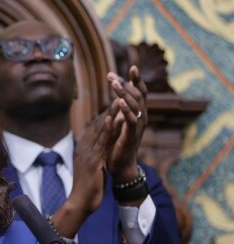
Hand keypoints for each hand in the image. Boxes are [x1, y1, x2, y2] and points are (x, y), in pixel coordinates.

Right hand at [69, 104, 116, 215]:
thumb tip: (101, 152)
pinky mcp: (93, 160)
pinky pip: (102, 142)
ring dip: (110, 113)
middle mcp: (84, 148)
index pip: (95, 128)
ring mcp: (87, 153)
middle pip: (97, 124)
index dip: (106, 114)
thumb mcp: (92, 168)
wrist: (80, 203)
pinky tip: (114, 118)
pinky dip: (108, 128)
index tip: (115, 101)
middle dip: (108, 108)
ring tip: (119, 98)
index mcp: (84, 149)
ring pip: (100, 129)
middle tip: (117, 93)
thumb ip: (95, 157)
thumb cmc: (88, 188)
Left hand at [106, 65, 148, 182]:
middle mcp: (142, 118)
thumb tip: (119, 97)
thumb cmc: (119, 145)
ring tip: (113, 83)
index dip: (136, 80)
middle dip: (125, 83)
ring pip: (134, 105)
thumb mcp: (119, 124)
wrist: (121, 166)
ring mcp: (138, 126)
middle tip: (111, 75)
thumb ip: (121, 111)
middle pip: (137, 95)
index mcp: (139, 114)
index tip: (131, 66)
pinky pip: (131, 120)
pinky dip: (126, 110)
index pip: (140, 93)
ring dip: (124, 93)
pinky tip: (119, 101)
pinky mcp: (132, 136)